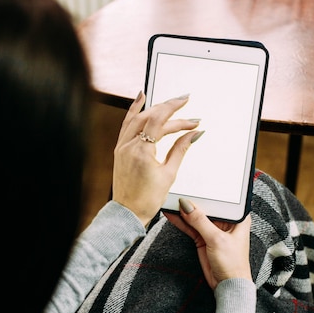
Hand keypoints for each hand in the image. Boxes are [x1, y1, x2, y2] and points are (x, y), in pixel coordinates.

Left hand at [112, 91, 202, 226]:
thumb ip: (181, 149)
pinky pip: (126, 124)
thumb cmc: (147, 199)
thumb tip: (194, 134)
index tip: (189, 109)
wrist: (128, 212)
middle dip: (169, 108)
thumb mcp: (169, 174)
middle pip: (149, 116)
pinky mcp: (119, 149)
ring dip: (154, 106)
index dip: (176, 113)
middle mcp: (128, 146)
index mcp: (142, 152)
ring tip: (169, 100)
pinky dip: (134, 110)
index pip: (159, 122)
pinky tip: (141, 99)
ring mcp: (121, 146)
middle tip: (185, 103)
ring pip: (137, 117)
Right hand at [164, 199, 251, 289]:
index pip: (221, 201)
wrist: (228, 285)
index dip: (208, 194)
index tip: (194, 188)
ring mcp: (213, 230)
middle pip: (207, 208)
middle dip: (194, 202)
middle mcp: (226, 222)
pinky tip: (172, 215)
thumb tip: (188, 207)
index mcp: (237, 218)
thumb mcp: (217, 239)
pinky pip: (191, 227)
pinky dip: (182, 222)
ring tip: (171, 202)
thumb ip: (201, 222)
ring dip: (184, 212)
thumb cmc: (234, 264)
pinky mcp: (204, 238)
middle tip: (179, 194)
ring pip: (196, 217)